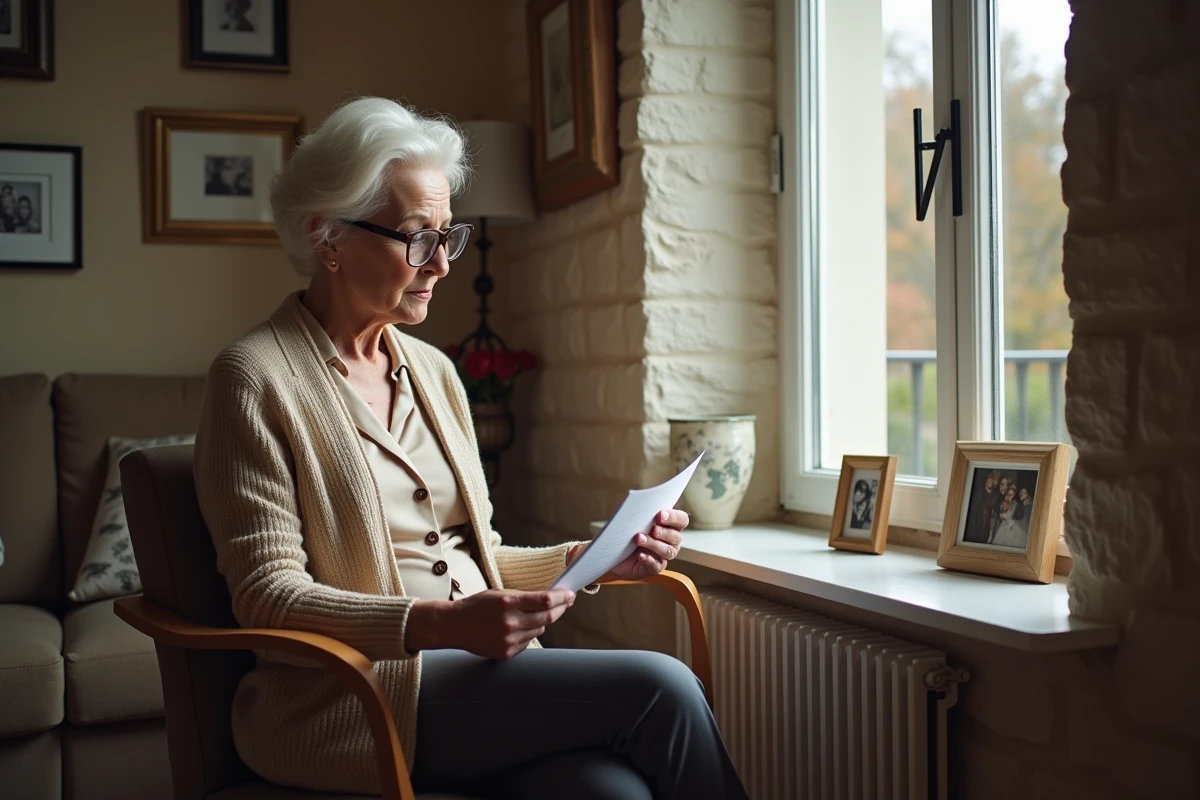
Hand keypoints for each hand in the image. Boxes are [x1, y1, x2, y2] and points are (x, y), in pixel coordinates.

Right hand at [405, 589, 574, 659]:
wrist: (453, 626)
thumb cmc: (476, 606)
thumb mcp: (499, 593)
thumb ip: (523, 597)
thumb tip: (550, 598)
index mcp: (507, 602)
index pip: (545, 601)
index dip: (562, 597)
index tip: (570, 594)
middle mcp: (510, 622)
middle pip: (548, 616)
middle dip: (560, 608)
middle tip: (566, 602)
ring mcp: (508, 640)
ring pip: (540, 629)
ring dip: (542, 621)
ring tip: (531, 614)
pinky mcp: (506, 653)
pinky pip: (528, 641)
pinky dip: (528, 633)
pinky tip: (518, 627)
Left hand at [608, 508, 687, 581]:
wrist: (613, 550)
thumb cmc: (627, 530)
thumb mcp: (633, 518)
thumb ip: (642, 512)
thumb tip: (640, 504)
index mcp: (670, 525)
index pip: (681, 520)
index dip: (674, 517)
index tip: (660, 514)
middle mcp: (671, 541)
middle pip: (676, 537)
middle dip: (664, 532)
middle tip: (652, 529)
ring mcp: (663, 556)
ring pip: (667, 551)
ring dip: (654, 544)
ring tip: (639, 539)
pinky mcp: (653, 567)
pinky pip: (656, 566)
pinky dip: (649, 560)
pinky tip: (640, 555)